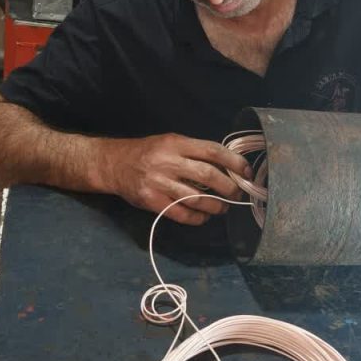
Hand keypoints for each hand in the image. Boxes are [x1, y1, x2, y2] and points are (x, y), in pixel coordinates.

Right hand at [97, 134, 250, 224]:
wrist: (113, 164)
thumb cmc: (147, 152)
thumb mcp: (170, 142)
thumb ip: (194, 152)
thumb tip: (227, 165)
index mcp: (176, 143)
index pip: (212, 151)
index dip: (234, 162)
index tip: (246, 172)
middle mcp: (168, 161)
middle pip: (208, 176)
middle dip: (229, 188)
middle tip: (237, 194)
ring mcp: (159, 182)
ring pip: (196, 198)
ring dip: (215, 206)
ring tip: (222, 208)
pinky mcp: (151, 200)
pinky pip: (180, 213)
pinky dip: (197, 218)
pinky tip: (203, 217)